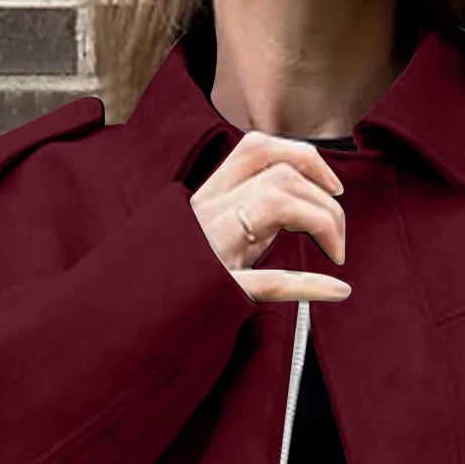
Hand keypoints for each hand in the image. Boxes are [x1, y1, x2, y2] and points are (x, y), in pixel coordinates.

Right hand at [189, 129, 351, 303]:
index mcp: (204, 200)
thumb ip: (243, 214)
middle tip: (337, 238)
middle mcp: (205, 215)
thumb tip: (302, 207)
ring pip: (277, 203)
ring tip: (336, 254)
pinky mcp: (216, 291)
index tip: (332, 185)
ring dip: (321, 223)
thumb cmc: (172, 279)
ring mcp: (209, 251)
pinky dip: (311, 283)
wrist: (126, 315)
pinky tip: (338, 288)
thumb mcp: (205, 234)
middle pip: (279, 175)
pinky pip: (271, 281)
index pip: (257, 148)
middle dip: (324, 199)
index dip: (303, 156)